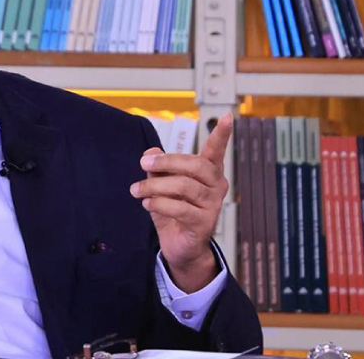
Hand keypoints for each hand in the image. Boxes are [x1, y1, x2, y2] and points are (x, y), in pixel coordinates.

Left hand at [130, 113, 231, 292]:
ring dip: (154, 186)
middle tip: (143, 163)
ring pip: (184, 186)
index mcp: (208, 172)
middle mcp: (216, 186)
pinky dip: (159, 204)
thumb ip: (157, 167)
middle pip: (195, 165)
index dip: (221, 134)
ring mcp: (213, 205)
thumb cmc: (174, 210)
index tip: (226, 116)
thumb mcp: (161, 184)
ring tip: (136, 190)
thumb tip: (151, 152)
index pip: (216, 150)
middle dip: (166, 161)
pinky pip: (180, 208)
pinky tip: (147, 204)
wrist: (179, 247)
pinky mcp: (204, 223)